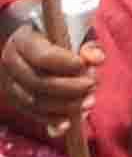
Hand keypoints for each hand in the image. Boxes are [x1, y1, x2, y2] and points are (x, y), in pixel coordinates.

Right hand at [0, 19, 97, 139]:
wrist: (39, 44)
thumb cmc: (62, 37)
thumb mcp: (76, 33)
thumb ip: (89, 45)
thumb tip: (96, 59)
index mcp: (24, 40)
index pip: (42, 56)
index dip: (65, 63)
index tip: (84, 66)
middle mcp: (11, 62)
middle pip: (38, 81)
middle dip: (69, 87)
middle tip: (92, 85)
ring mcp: (10, 83)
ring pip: (34, 101)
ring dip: (64, 105)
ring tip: (89, 102)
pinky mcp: (15, 99)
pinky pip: (31, 113)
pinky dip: (51, 120)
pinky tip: (69, 123)